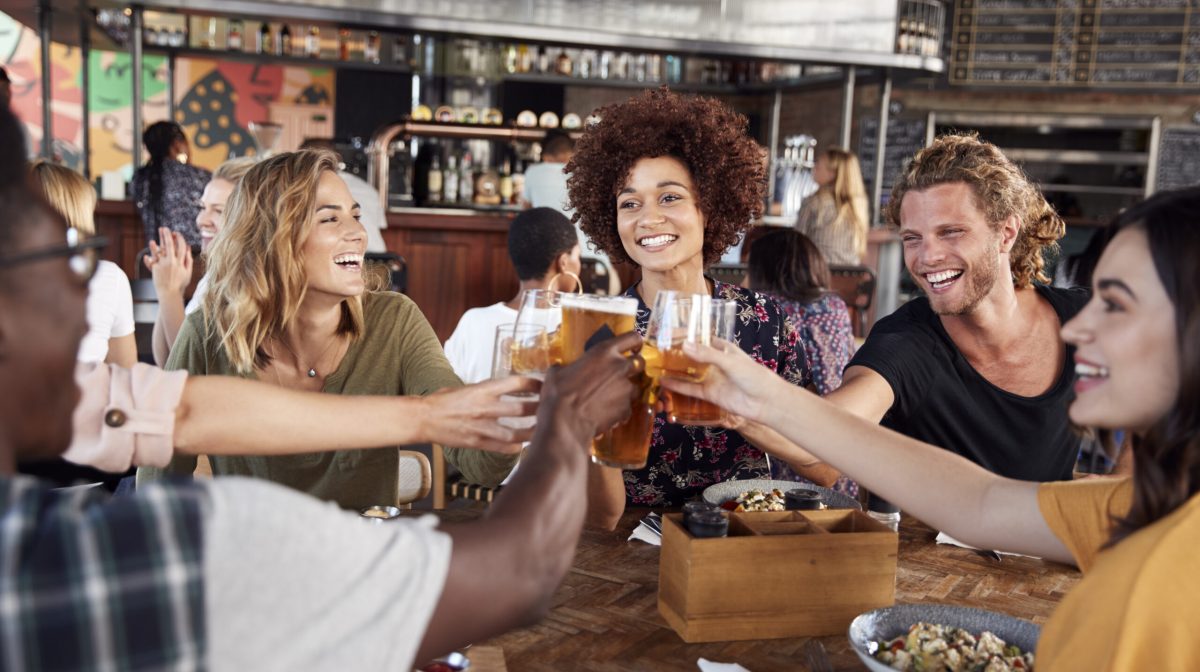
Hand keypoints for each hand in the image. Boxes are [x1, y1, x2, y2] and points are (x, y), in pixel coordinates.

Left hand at [143, 228, 192, 295]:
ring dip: (155, 245)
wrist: (170, 294)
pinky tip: (147, 255)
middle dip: (167, 236)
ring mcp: (163, 265)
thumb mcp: (188, 272)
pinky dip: (149, 258)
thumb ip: (188, 259)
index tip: (176, 233)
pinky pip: (151, 262)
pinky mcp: (155, 269)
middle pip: (169, 245)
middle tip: (164, 228)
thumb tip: (188, 247)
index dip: (179, 238)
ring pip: (159, 252)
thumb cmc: (180, 284)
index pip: (181, 246)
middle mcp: (171, 262)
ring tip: (153, 240)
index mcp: (180, 262)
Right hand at [422, 376, 541, 452]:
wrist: (423, 418)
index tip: (544, 387)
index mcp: (482, 389)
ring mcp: (481, 427)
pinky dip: (514, 447)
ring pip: (514, 433)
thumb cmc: (442, 401)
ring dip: (531, 432)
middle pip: (520, 409)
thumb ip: (486, 390)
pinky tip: (522, 446)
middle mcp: (484, 407)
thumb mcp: (467, 388)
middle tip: (551, 411)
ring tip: (542, 431)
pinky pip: (501, 447)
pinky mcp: (476, 442)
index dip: (534, 385)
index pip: (515, 383)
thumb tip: (504, 390)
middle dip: (539, 410)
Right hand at [539, 332, 642, 440]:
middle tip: (621, 374)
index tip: (634, 347)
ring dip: (625, 391)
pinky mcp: (625, 409)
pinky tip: (606, 414)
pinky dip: (619, 411)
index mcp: (604, 352)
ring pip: (634, 387)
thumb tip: (560, 369)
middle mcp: (619, 368)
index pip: (632, 338)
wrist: (564, 422)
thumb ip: (566, 367)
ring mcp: (625, 389)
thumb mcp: (557, 372)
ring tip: (609, 398)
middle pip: (640, 362)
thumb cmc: (558, 394)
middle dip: (634, 367)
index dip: (635, 342)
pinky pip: (626, 408)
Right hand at [658, 338, 781, 423]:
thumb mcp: (730, 361)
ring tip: (656, 367)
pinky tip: (664, 383)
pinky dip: (677, 387)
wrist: (766, 402)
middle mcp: (714, 362)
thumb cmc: (754, 376)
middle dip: (675, 354)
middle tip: (656, 352)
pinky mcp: (709, 394)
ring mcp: (711, 378)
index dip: (684, 336)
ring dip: (674, 371)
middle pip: (691, 356)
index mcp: (722, 348)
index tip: (667, 334)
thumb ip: (707, 354)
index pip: (700, 338)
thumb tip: (684, 346)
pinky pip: (690, 389)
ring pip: (688, 373)